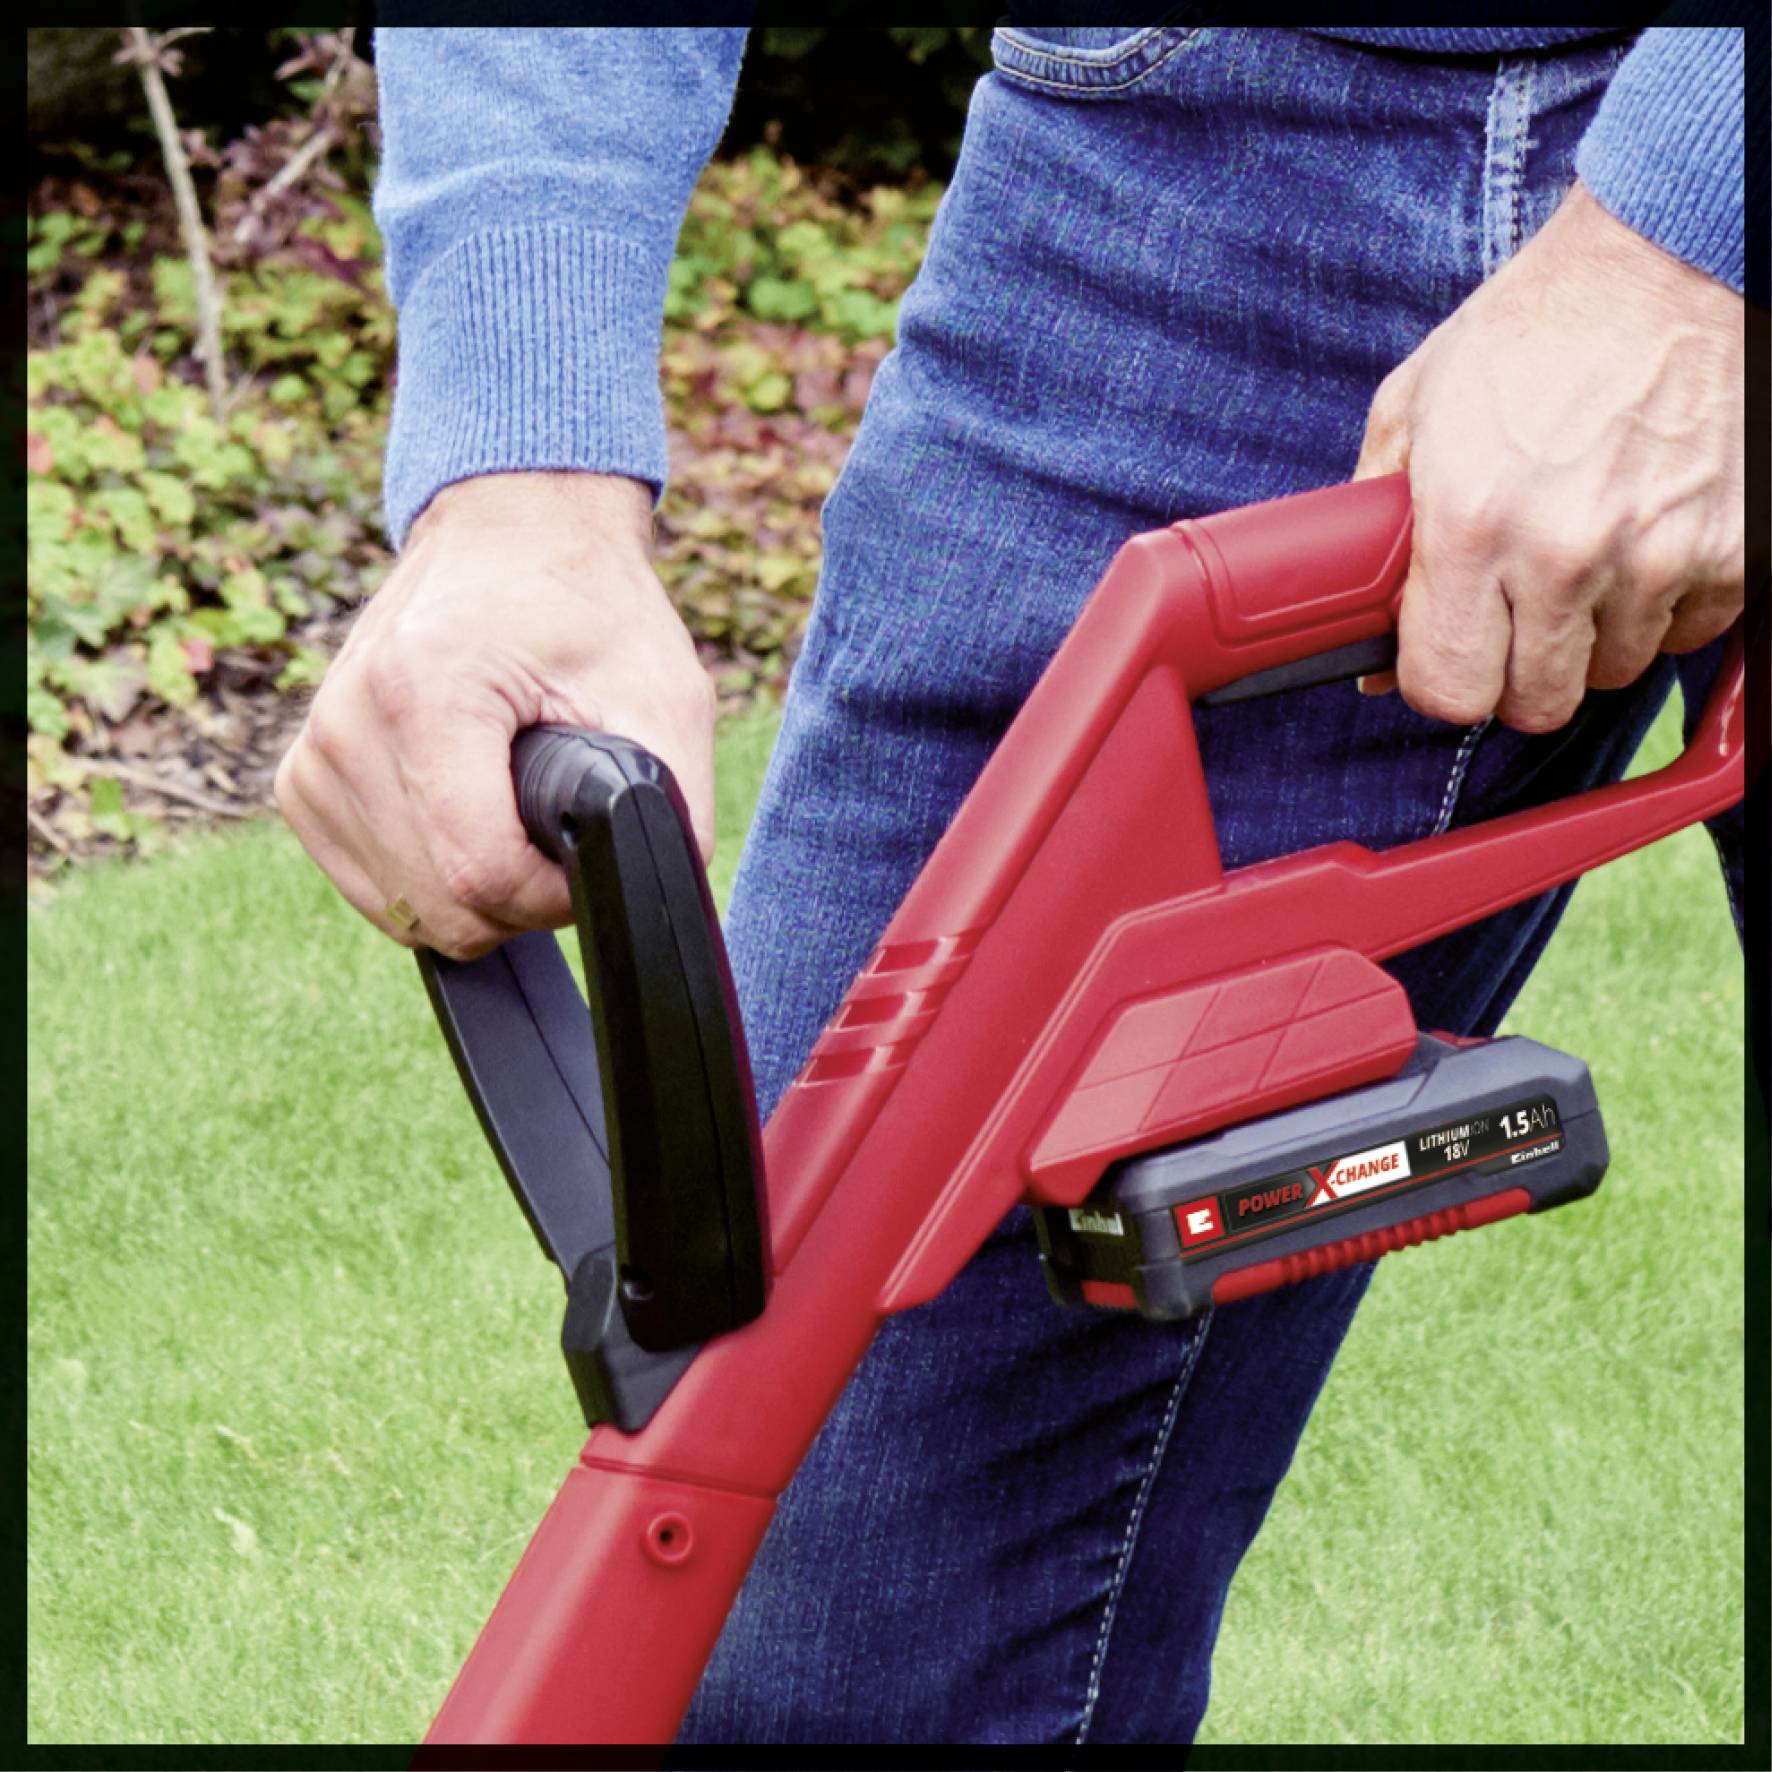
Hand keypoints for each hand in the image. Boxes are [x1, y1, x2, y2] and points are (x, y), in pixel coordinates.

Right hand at [275, 472, 716, 958]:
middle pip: (440, 904)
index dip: (552, 895)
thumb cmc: (591, 608)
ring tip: (515, 809)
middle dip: (519, 898)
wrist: (510, 533)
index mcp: (426, 691)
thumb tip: (641, 901)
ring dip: (476, 890)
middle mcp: (347, 723)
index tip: (587, 854)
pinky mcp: (302, 779)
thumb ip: (667, 810)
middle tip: (557, 826)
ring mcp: (314, 754)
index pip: (481, 873)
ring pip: (406, 911)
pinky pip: (375, 888)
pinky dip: (432, 876)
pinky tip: (468, 813)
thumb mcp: (665, 695)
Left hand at [1354, 180, 1743, 731]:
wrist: (1672, 256)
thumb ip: (1375, 530)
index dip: (1441, 682)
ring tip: (1581, 554)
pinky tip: (1642, 540)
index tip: (1446, 657)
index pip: (1449, 690)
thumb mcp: (1415, 408)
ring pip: (1612, 672)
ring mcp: (1658, 554)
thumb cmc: (1537, 329)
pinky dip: (1663, 605)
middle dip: (1514, 672)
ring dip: (1591, 635)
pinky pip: (1689, 633)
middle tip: (1513, 615)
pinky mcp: (1734, 547)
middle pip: (1533, 703)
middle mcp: (1565, 551)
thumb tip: (1366, 643)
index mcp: (1472, 523)